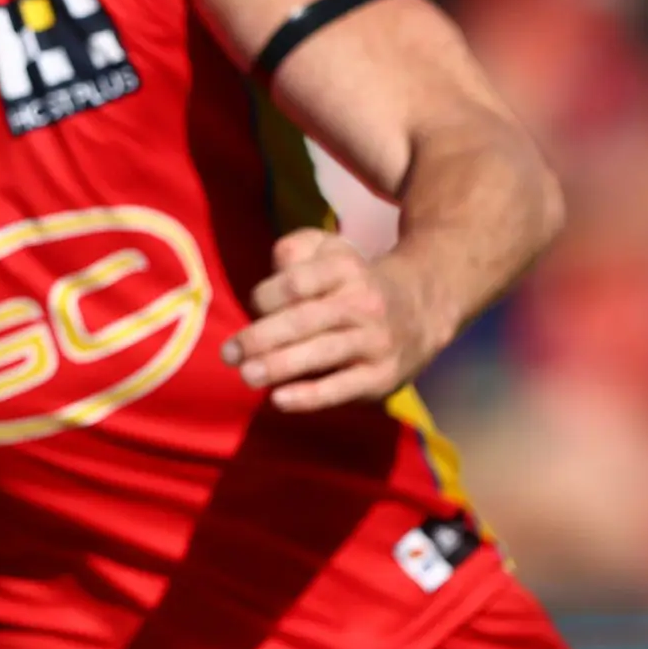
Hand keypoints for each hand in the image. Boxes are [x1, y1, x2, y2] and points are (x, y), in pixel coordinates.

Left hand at [222, 228, 447, 412]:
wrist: (420, 309)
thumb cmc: (351, 281)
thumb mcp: (328, 250)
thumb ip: (296, 248)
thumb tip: (276, 267)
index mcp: (345, 270)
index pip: (296, 283)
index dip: (265, 297)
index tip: (253, 307)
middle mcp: (363, 304)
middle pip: (304, 320)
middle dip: (260, 338)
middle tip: (228, 354)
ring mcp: (375, 341)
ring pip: (322, 353)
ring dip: (278, 366)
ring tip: (246, 375)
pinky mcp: (382, 377)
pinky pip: (343, 387)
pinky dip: (310, 396)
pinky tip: (279, 399)